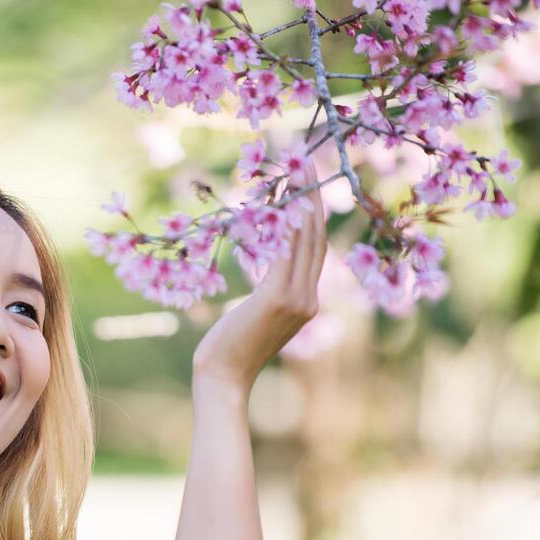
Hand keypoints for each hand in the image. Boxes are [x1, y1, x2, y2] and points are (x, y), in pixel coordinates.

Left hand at [191, 166, 327, 395]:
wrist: (223, 376)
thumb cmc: (230, 349)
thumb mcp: (256, 317)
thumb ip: (270, 293)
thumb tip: (268, 271)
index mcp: (307, 303)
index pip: (316, 250)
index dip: (315, 215)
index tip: (309, 184)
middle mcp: (309, 299)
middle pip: (316, 238)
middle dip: (313, 198)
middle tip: (306, 163)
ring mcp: (297, 300)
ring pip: (304, 241)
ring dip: (300, 202)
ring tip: (294, 171)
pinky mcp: (277, 299)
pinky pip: (284, 253)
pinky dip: (283, 226)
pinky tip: (279, 201)